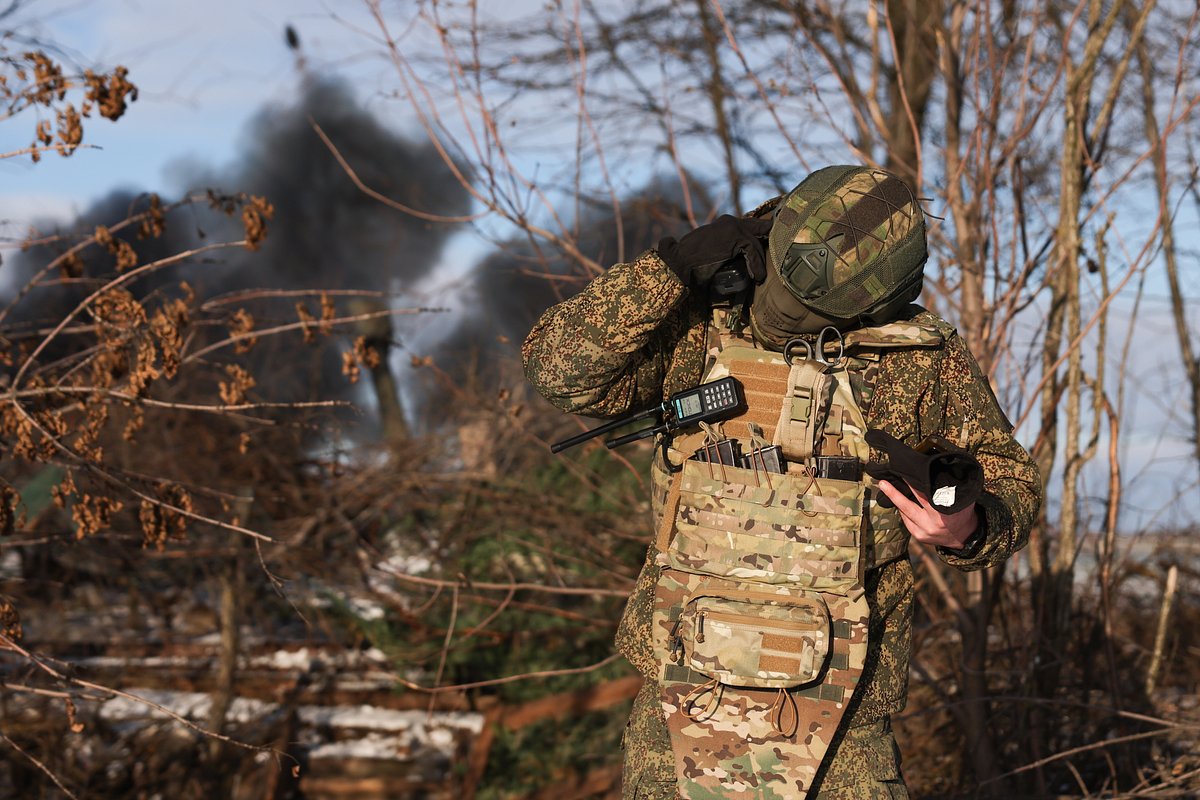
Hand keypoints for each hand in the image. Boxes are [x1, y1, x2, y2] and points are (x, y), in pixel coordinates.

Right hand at [656, 215, 773, 287]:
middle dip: (769, 238)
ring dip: (760, 260)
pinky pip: (753, 250)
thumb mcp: (712, 251)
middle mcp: (730, 221)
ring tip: (759, 275)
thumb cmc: (690, 261)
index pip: (749, 225)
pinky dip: (756, 264)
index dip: (761, 233)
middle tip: (780, 250)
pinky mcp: (736, 237)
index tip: (770, 242)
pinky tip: (756, 275)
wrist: (679, 261)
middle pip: (759, 227)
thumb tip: (739, 260)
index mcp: (724, 223)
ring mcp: (734, 227)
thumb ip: (725, 249)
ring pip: (757, 241)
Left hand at [878, 479, 978, 549]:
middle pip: (908, 507)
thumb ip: (950, 489)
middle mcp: (932, 524)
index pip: (924, 496)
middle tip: (882, 483)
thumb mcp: (961, 500)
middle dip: (894, 494)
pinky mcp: (919, 536)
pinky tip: (898, 501)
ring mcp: (924, 532)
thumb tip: (937, 471)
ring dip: (896, 500)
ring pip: (905, 514)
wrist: (964, 535)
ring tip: (886, 487)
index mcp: (943, 515)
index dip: (913, 485)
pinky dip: (903, 511)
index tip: (903, 474)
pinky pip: (906, 521)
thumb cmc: (962, 513)